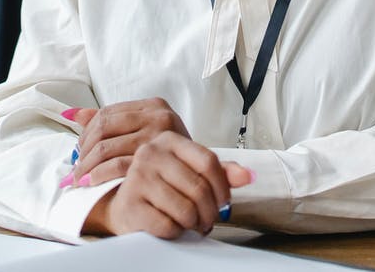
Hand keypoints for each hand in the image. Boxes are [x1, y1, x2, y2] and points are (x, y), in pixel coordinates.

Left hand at [62, 98, 190, 186]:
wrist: (199, 178)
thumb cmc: (170, 157)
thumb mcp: (144, 132)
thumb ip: (111, 122)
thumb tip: (72, 114)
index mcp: (154, 106)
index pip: (107, 113)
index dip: (87, 132)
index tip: (79, 151)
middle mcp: (159, 116)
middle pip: (103, 128)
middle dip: (84, 150)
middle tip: (76, 169)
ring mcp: (159, 137)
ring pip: (107, 147)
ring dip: (87, 165)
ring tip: (79, 178)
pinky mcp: (158, 161)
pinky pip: (118, 165)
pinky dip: (100, 175)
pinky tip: (91, 183)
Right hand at [81, 131, 253, 238]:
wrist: (126, 205)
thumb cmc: (162, 187)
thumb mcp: (190, 172)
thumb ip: (221, 172)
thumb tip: (248, 175)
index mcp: (168, 140)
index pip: (208, 161)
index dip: (222, 186)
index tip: (224, 201)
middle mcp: (150, 154)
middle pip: (199, 187)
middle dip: (210, 211)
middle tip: (208, 219)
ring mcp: (137, 178)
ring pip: (185, 209)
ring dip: (194, 223)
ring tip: (191, 223)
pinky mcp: (130, 204)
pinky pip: (168, 226)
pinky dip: (176, 232)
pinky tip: (172, 227)